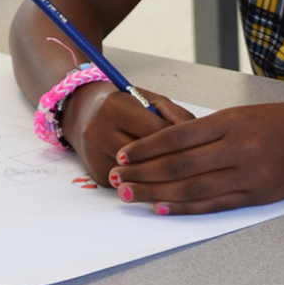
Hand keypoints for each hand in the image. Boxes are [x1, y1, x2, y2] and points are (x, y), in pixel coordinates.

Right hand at [61, 80, 194, 185]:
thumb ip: (176, 116)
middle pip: (148, 157)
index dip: (182, 142)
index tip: (201, 147)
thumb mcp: (149, 100)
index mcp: (115, 107)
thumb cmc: (123, 104)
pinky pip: (130, 184)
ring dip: (163, 177)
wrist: (82, 112)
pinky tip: (160, 180)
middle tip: (198, 166)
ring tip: (184, 175)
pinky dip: (147, 182)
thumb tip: (201, 140)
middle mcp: (99, 132)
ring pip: (140, 175)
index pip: (157, 132)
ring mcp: (95, 155)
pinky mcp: (96, 174)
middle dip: (175, 162)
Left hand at [108, 99, 283, 214]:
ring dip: (156, 193)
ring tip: (130, 194)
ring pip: (191, 188)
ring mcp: (247, 175)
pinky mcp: (256, 196)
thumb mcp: (246, 115)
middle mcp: (237, 148)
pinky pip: (214, 205)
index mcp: (231, 122)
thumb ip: (210, 130)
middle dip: (143, 173)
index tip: (123, 155)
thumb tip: (169, 141)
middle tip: (116, 179)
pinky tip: (163, 209)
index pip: (176, 136)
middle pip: (178, 164)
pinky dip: (186, 208)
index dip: (145, 148)